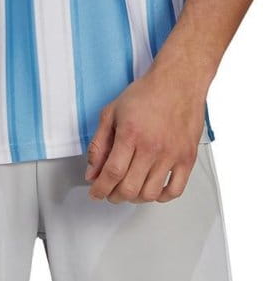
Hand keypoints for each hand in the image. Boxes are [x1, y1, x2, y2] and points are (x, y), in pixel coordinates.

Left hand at [84, 59, 207, 203]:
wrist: (178, 82)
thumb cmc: (146, 94)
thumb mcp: (112, 112)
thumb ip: (99, 144)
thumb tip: (92, 172)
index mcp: (130, 134)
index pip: (111, 173)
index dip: (100, 188)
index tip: (96, 192)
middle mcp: (152, 147)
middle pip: (129, 188)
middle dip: (114, 195)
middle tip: (110, 191)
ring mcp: (171, 155)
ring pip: (150, 193)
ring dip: (135, 198)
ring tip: (129, 189)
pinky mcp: (187, 158)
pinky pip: (175, 190)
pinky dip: (161, 197)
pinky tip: (153, 189)